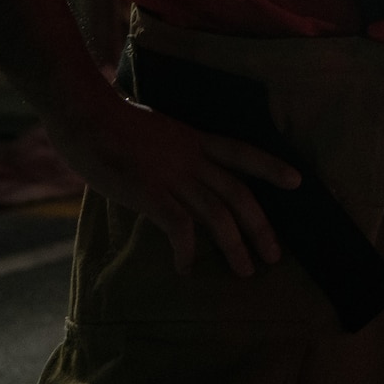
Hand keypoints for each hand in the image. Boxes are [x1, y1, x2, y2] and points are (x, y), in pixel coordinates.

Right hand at [49, 93, 301, 277]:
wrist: (85, 113)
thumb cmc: (114, 122)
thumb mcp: (158, 130)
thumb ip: (176, 151)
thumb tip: (184, 171)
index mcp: (196, 139)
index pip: (243, 152)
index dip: (271, 167)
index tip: (297, 181)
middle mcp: (192, 158)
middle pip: (239, 194)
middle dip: (260, 227)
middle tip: (274, 256)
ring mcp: (172, 176)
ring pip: (217, 215)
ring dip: (235, 246)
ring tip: (245, 270)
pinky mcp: (148, 193)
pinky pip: (178, 226)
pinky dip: (186, 250)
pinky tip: (186, 269)